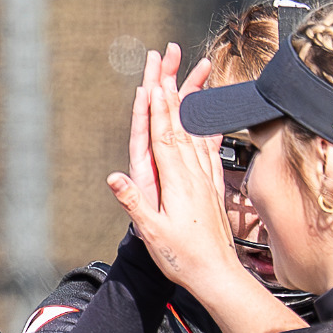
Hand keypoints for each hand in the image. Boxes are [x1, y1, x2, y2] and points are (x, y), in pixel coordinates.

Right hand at [106, 44, 239, 291]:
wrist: (217, 275)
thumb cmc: (183, 258)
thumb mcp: (153, 232)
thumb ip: (135, 202)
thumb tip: (115, 177)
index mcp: (176, 180)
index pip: (164, 135)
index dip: (158, 107)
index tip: (153, 80)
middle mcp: (193, 172)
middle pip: (180, 121)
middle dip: (172, 86)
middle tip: (169, 57)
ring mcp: (205, 176)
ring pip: (197, 128)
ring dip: (191, 97)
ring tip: (192, 70)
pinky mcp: (212, 184)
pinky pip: (209, 145)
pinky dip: (206, 123)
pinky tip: (208, 112)